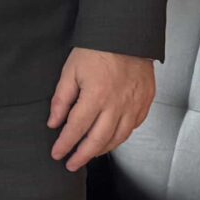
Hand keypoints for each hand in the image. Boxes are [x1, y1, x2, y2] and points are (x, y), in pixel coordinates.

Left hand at [47, 48, 155, 169]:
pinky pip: (134, 127)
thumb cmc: (96, 50)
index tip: (57, 154)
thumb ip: (61, 99)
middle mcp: (117, 105)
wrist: (128, 35)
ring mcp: (134, 104)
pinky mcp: (146, 101)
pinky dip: (121, 137)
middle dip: (82, 155)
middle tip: (71, 164)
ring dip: (102, 150)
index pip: (76, 129)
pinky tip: (111, 140)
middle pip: (98, 140)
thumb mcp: (70, 71)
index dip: (65, 144)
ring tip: (89, 155)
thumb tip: (54, 123)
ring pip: (119, 137)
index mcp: (96, 96)